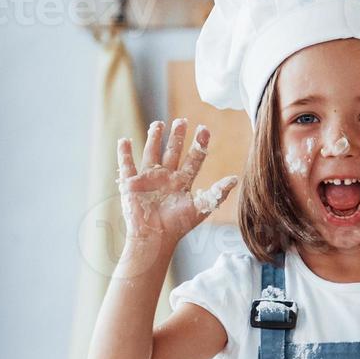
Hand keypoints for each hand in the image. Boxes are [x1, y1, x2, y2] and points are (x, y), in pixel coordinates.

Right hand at [117, 118, 237, 241]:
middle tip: (182, 120)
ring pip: (152, 153)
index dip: (199, 144)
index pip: (193, 159)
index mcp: (182, 182)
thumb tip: (236, 179)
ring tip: (158, 123)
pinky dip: (124, 153)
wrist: (155, 238)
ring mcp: (148, 179)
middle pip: (173, 151)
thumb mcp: (201, 208)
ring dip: (154, 138)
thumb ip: (217, 193)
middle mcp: (166, 178)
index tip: (204, 129)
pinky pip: (126, 165)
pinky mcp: (131, 184)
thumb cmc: (178, 226)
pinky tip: (124, 140)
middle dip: (177, 136)